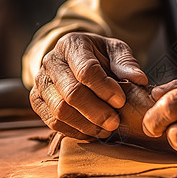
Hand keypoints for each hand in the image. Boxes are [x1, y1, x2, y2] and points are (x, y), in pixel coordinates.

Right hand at [30, 32, 147, 138]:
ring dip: (85, 125)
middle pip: (71, 93)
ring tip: (106, 130)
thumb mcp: (116, 51)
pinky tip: (92, 133)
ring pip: (59, 111)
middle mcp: (51, 62)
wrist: (76, 59)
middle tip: (115, 123)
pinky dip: (74, 131)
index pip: (86, 70)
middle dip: (95, 112)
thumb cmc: (99, 55)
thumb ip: (126, 63)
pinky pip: (52, 122)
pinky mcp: (37, 101)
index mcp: (71, 45)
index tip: (121, 101)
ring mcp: (41, 82)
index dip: (104, 88)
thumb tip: (139, 80)